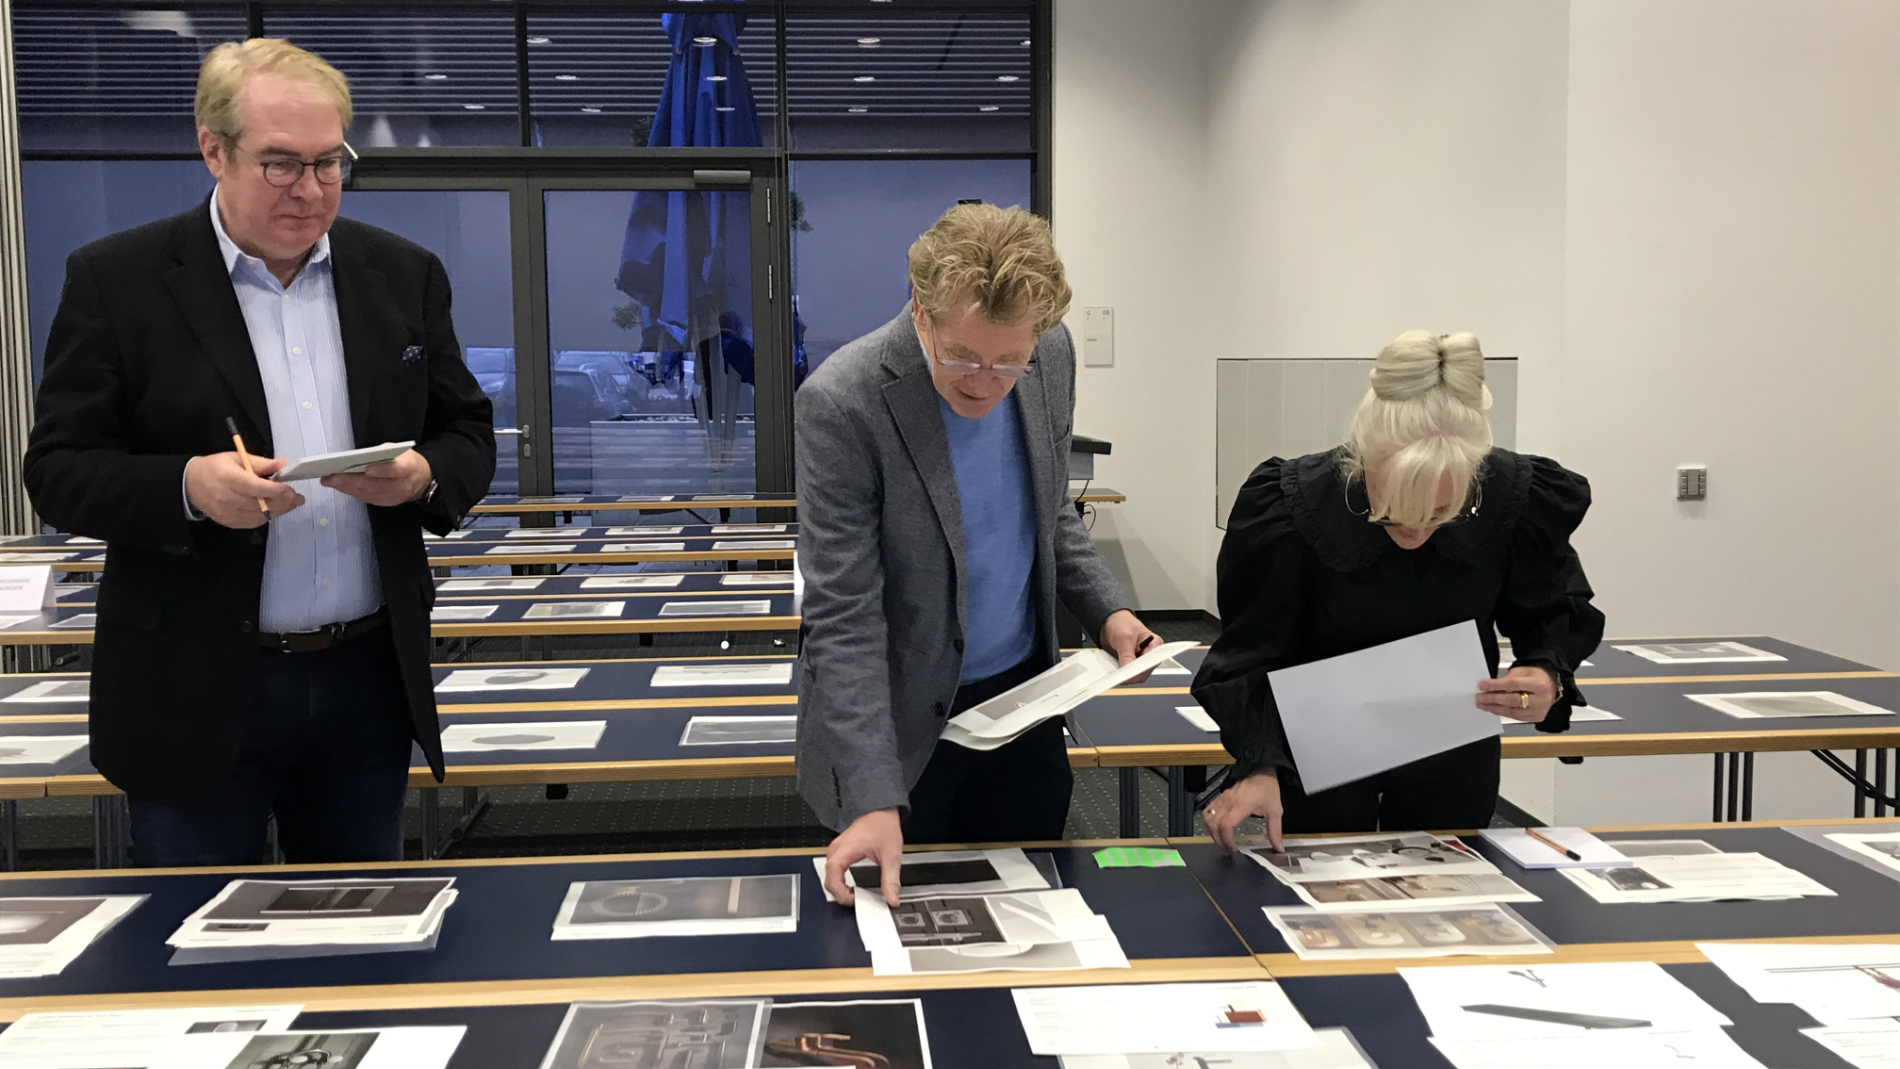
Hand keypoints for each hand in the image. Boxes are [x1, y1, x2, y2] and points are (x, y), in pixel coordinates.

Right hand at [185, 453, 304, 528]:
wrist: (190, 484)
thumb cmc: (215, 468)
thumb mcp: (236, 458)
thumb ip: (260, 463)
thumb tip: (282, 464)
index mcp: (229, 478)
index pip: (256, 488)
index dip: (276, 490)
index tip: (291, 489)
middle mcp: (227, 498)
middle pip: (261, 504)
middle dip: (283, 502)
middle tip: (297, 498)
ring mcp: (227, 513)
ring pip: (260, 516)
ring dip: (278, 510)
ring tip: (290, 503)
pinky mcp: (228, 522)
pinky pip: (253, 523)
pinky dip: (266, 516)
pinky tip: (274, 509)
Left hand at [320, 447, 431, 506]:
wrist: (422, 481)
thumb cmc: (408, 462)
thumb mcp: (400, 450)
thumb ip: (383, 453)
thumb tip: (360, 457)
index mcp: (408, 468)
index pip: (394, 470)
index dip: (380, 470)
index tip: (366, 468)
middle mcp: (400, 486)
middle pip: (373, 484)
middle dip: (349, 480)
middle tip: (330, 477)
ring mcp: (392, 497)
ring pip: (366, 493)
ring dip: (345, 487)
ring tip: (329, 481)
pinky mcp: (385, 502)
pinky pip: (366, 498)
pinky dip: (352, 491)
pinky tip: (340, 486)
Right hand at [824, 808, 902, 906]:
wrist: (881, 810)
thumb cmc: (882, 826)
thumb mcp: (891, 856)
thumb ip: (891, 880)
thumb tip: (891, 899)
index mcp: (843, 852)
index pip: (833, 881)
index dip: (843, 895)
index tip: (857, 901)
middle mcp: (835, 852)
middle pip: (829, 883)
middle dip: (842, 895)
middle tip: (859, 901)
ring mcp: (835, 851)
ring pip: (829, 878)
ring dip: (840, 890)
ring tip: (857, 895)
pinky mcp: (839, 852)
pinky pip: (833, 872)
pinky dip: (841, 882)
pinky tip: (853, 887)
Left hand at [1099, 609, 1160, 683]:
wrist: (1110, 622)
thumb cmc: (1122, 623)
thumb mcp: (1124, 636)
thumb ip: (1127, 654)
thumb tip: (1127, 668)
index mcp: (1155, 645)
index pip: (1152, 662)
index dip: (1142, 669)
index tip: (1130, 672)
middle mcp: (1149, 655)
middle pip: (1144, 672)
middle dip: (1132, 674)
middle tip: (1120, 675)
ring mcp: (1140, 662)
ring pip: (1135, 676)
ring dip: (1125, 676)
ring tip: (1116, 673)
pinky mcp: (1130, 666)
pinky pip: (1127, 675)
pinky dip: (1120, 675)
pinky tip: (1114, 672)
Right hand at [1203, 771, 1283, 852]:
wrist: (1260, 770)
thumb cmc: (1267, 788)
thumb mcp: (1275, 811)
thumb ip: (1275, 831)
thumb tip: (1279, 848)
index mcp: (1242, 805)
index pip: (1226, 825)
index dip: (1227, 840)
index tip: (1234, 849)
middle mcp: (1228, 802)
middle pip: (1214, 825)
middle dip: (1219, 841)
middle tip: (1228, 849)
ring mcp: (1222, 799)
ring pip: (1207, 818)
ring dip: (1212, 832)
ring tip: (1222, 840)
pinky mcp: (1219, 798)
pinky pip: (1207, 811)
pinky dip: (1209, 822)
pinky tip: (1217, 828)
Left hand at [1477, 666, 1559, 722]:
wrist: (1550, 684)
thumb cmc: (1535, 676)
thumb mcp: (1522, 671)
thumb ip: (1507, 679)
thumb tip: (1488, 687)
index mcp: (1539, 684)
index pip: (1513, 685)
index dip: (1496, 685)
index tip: (1482, 685)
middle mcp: (1541, 699)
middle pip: (1512, 700)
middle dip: (1493, 699)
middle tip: (1479, 697)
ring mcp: (1539, 711)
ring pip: (1512, 711)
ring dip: (1494, 708)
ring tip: (1482, 704)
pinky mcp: (1535, 718)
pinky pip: (1515, 716)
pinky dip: (1502, 712)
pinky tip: (1492, 708)